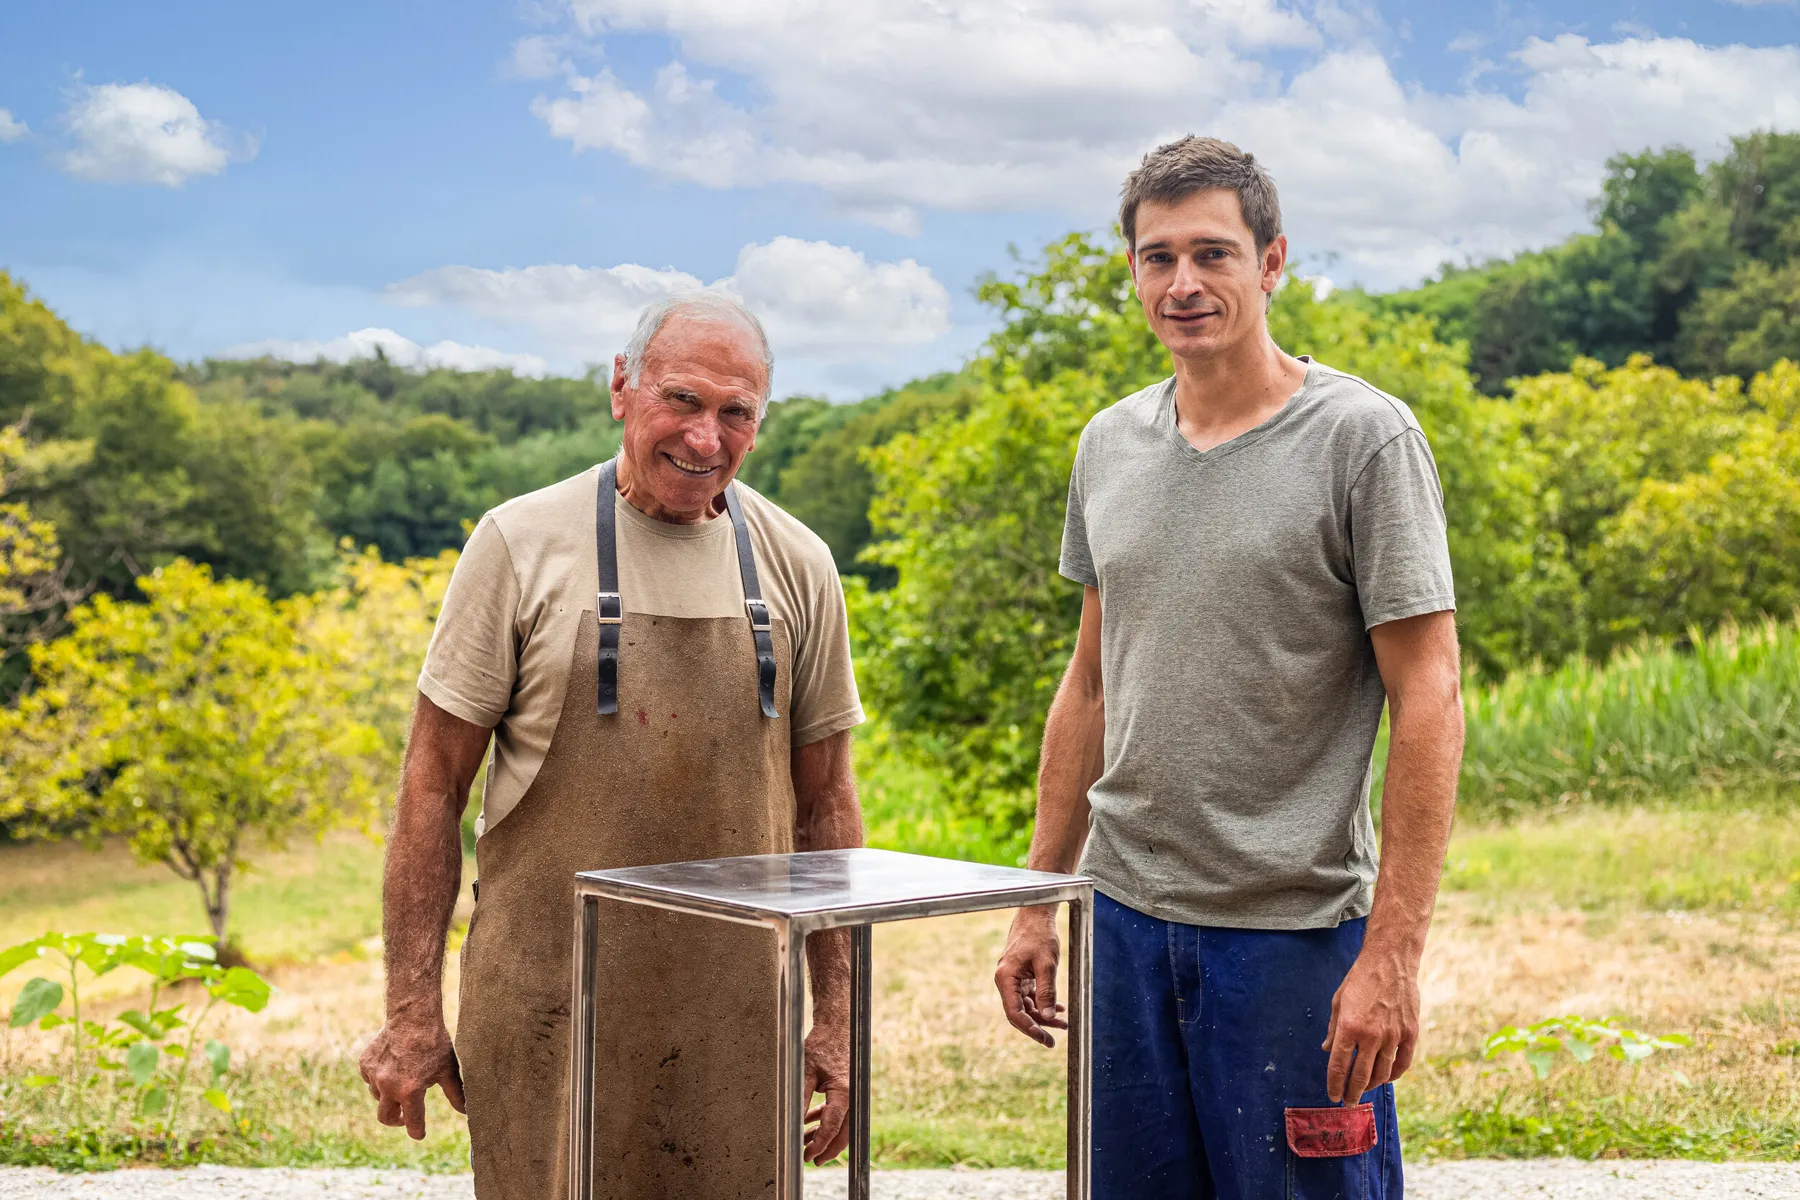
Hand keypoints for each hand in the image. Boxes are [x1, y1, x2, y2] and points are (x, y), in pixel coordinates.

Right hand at [360, 1019, 465, 1139]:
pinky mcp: (365, 1064)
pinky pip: (370, 1080)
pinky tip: (392, 1069)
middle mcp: (389, 1087)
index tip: (419, 1134)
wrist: (413, 1016)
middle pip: (386, 1118)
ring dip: (389, 1097)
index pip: (413, 1123)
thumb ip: (456, 1094)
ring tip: (402, 1085)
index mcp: (410, 1092)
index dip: (417, 1131)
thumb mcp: (448, 1070)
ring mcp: (374, 1075)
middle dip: (396, 1121)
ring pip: (377, 1097)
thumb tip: (467, 1112)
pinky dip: (379, 1080)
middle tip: (404, 1117)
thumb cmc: (434, 1043)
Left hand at [802, 1021, 851, 1164]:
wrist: (837, 1027)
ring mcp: (852, 1094)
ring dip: (823, 1134)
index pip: (832, 1127)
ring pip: (841, 1125)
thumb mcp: (805, 1072)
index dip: (819, 1145)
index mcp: (844, 1092)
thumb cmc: (822, 1045)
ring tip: (803, 1141)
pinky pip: (838, 1112)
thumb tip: (792, 1123)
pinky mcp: (847, 1090)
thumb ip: (801, 1099)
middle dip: (826, 1149)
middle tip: (810, 1161)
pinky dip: (824, 1119)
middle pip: (843, 1133)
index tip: (806, 1156)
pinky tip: (808, 1122)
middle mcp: (852, 1096)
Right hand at [994, 907, 1066, 1046]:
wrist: (1035, 915)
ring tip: (1063, 1023)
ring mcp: (1012, 978)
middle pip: (1019, 1013)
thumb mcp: (1047, 964)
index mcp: (1005, 978)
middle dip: (1037, 1026)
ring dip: (1043, 1015)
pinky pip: (1030, 996)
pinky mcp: (1021, 975)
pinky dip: (1043, 1003)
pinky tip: (1058, 1008)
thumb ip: (1047, 991)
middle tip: (1053, 1041)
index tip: (1045, 1039)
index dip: (1030, 1029)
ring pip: (1026, 1006)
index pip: (1015, 1013)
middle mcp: (1005, 980)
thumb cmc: (1039, 935)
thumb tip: (1049, 1016)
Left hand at [1321, 944, 1419, 1103]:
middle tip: (1348, 1102)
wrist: (1389, 962)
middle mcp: (1371, 1035)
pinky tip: (1386, 1078)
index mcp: (1349, 1027)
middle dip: (1352, 1093)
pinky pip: (1403, 1063)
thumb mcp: (1338, 1002)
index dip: (1334, 1085)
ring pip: (1382, 1073)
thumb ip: (1333, 1030)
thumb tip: (1326, 1050)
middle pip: (1360, 1075)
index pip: (1338, 1066)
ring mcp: (1393, 1035)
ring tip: (1365, 1090)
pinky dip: (1394, 1075)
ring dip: (1372, 1086)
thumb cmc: (1360, 980)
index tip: (1333, 1095)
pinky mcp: (1410, 1033)